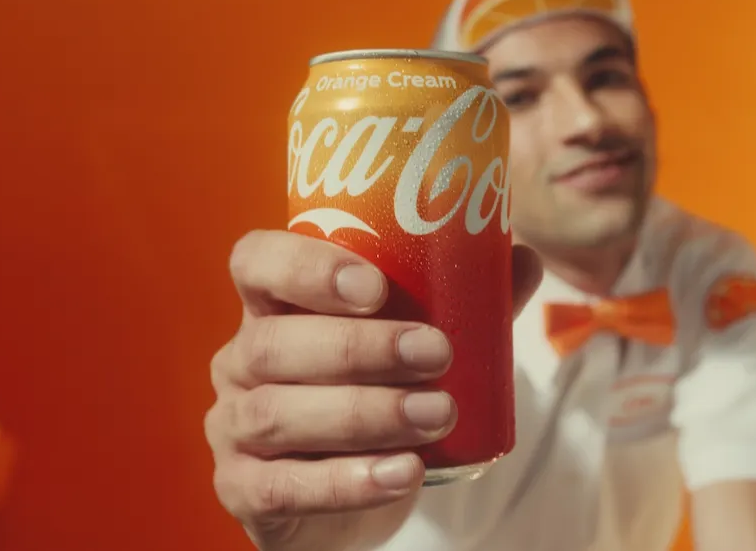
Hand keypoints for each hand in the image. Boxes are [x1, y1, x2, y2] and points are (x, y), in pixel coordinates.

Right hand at [205, 230, 542, 550]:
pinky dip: (348, 481)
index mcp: (273, 307)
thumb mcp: (413, 348)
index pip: (257, 263)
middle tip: (436, 353)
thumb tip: (523, 260)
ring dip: (364, 413)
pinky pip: (283, 486)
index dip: (305, 267)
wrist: (348, 496)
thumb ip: (462, 305)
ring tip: (436, 416)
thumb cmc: (376, 397)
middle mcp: (241, 360)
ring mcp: (232, 426)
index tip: (376, 287)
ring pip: (277, 413)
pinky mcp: (241, 489)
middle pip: (274, 343)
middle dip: (359, 347)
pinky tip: (404, 474)